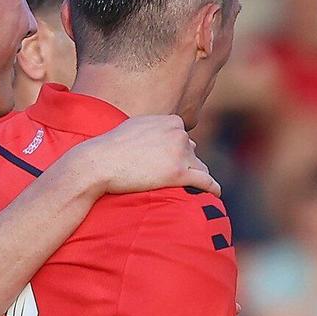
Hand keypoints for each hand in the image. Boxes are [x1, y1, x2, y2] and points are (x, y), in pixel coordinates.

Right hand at [79, 115, 219, 197]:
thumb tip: (162, 134)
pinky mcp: (178, 173)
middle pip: (193, 153)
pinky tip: (215, 194)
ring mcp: (180, 153)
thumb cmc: (113, 147)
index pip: (184, 138)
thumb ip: (154, 128)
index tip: (171, 165)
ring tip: (196, 191)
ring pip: (200, 167)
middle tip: (174, 181)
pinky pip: (205, 181)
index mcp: (171, 121)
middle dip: (186, 165)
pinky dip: (212, 188)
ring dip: (197, 178)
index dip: (178, 153)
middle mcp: (179, 134)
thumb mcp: (137, 127)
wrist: (101, 162)